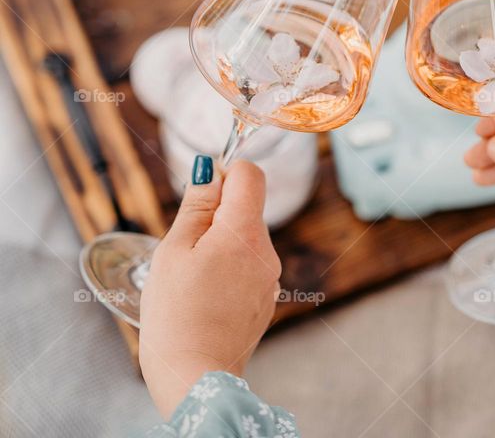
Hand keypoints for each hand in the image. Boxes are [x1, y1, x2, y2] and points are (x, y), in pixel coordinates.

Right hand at [139, 158, 280, 419]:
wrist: (195, 374)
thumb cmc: (176, 313)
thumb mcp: (175, 250)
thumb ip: (197, 206)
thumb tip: (210, 170)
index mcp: (246, 232)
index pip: (251, 175)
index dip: (224, 175)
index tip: (200, 195)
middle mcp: (267, 252)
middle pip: (246, 210)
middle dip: (215, 218)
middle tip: (184, 250)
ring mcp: (270, 278)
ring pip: (244, 241)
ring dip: (219, 246)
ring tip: (191, 280)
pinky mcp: (265, 299)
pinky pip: (246, 268)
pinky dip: (227, 271)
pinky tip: (204, 297)